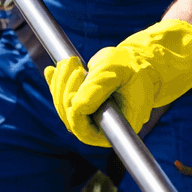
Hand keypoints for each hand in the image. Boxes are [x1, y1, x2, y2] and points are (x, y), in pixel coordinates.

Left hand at [45, 19, 191, 147]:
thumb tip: (76, 106)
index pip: (85, 131)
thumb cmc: (134, 67)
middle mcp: (102, 127)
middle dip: (66, 89)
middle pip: (71, 119)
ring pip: (65, 108)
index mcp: (117, 126)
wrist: (140, 63)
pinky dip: (57, 83)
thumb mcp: (117, 73)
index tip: (78, 77)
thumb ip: (98, 89)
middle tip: (72, 63)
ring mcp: (92, 118)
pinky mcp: (85, 105)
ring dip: (61, 83)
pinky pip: (64, 99)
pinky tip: (51, 71)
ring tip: (70, 61)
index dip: (74, 110)